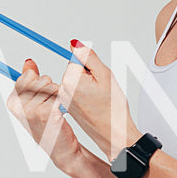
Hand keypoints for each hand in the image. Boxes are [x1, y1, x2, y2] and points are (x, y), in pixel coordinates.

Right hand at [7, 57, 81, 170]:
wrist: (61, 149)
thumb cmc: (48, 126)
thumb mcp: (34, 102)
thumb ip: (30, 80)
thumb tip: (29, 62)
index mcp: (12, 102)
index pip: (27, 75)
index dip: (39, 82)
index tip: (40, 97)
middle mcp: (19, 106)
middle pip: (42, 79)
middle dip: (50, 88)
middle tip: (50, 106)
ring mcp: (32, 110)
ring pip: (52, 86)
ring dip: (58, 95)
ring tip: (55, 111)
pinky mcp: (47, 113)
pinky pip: (60, 94)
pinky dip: (64, 102)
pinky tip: (60, 114)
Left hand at [57, 40, 140, 158]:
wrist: (113, 134)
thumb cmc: (113, 109)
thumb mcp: (105, 75)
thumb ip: (88, 56)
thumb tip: (74, 43)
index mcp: (70, 80)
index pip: (77, 58)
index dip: (92, 66)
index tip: (99, 78)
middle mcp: (63, 90)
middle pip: (75, 69)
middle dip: (89, 74)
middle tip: (101, 89)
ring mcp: (64, 99)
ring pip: (76, 80)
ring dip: (88, 84)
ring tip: (98, 97)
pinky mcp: (68, 106)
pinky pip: (76, 91)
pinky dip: (86, 94)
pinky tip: (94, 103)